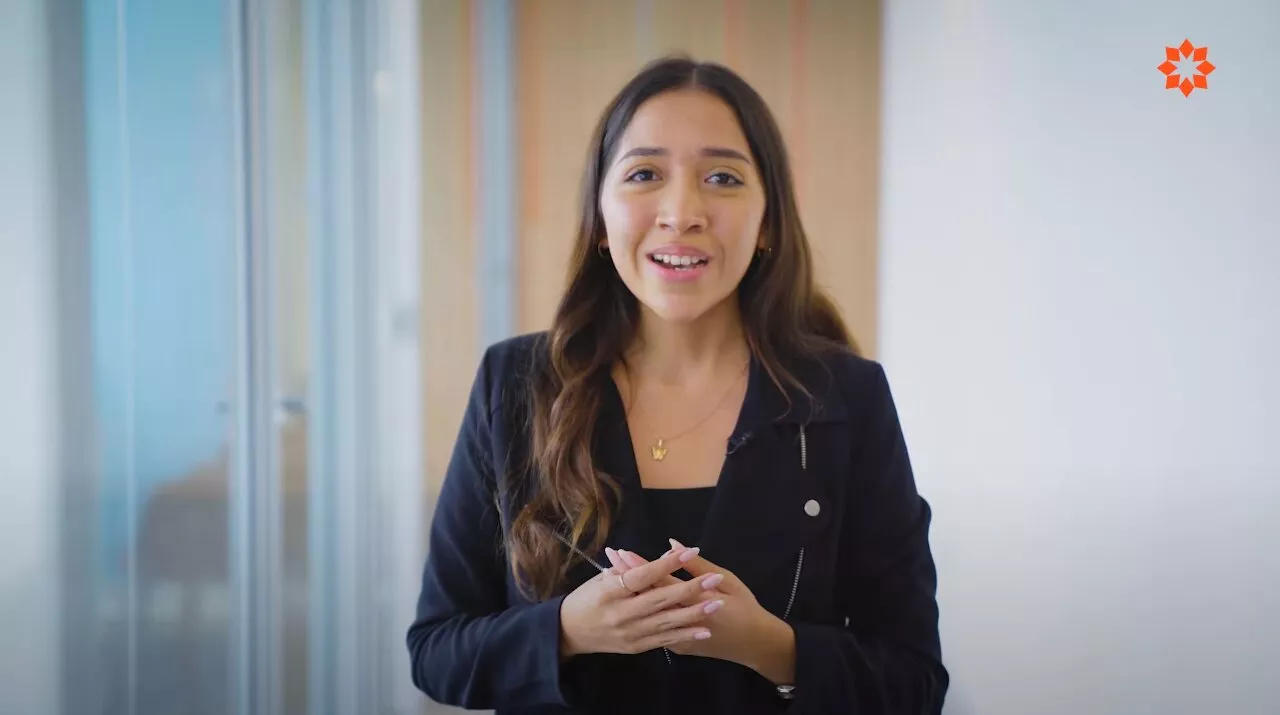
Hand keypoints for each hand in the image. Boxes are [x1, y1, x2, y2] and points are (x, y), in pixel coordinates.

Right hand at [558, 545, 725, 658]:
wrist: (569, 632)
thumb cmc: (587, 598)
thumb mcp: (602, 578)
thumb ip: (630, 569)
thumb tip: (663, 558)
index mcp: (610, 591)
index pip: (643, 575)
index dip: (667, 564)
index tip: (690, 551)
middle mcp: (621, 613)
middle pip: (660, 599)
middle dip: (690, 589)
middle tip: (714, 579)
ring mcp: (629, 632)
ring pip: (666, 622)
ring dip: (694, 613)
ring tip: (717, 604)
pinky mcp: (635, 647)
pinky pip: (664, 640)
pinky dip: (685, 635)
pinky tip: (703, 629)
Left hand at [611, 539, 796, 683]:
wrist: (754, 645)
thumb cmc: (745, 608)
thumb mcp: (728, 580)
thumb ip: (698, 566)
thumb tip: (673, 545)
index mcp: (696, 602)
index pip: (661, 581)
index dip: (640, 566)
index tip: (622, 552)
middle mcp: (683, 622)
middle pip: (648, 597)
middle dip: (627, 577)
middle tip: (610, 559)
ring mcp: (677, 638)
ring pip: (647, 613)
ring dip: (630, 595)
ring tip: (611, 577)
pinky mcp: (677, 647)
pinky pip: (654, 628)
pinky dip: (640, 612)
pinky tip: (628, 599)